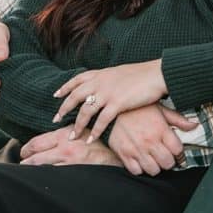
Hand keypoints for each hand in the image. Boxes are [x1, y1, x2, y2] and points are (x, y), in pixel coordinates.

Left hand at [19, 125, 123, 166]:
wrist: (118, 145)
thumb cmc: (99, 133)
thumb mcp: (82, 126)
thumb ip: (66, 129)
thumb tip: (52, 129)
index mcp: (64, 134)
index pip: (37, 142)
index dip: (27, 148)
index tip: (23, 151)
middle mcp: (65, 148)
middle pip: (36, 157)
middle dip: (26, 161)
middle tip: (22, 162)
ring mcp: (71, 161)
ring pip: (45, 168)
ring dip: (35, 170)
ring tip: (30, 170)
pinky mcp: (77, 171)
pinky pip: (57, 175)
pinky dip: (49, 175)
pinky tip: (47, 176)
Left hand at [53, 60, 167, 140]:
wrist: (156, 75)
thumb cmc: (142, 74)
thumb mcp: (120, 72)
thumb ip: (109, 79)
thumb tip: (104, 84)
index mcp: (101, 74)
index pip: (77, 79)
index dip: (65, 87)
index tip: (56, 95)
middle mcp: (100, 82)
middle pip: (75, 96)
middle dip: (64, 108)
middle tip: (56, 119)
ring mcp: (107, 93)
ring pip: (85, 111)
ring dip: (78, 125)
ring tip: (72, 136)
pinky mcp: (117, 104)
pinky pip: (101, 121)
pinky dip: (94, 131)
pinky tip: (90, 139)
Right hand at [108, 104, 197, 176]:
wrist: (113, 109)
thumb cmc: (139, 108)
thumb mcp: (161, 109)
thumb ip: (178, 119)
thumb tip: (195, 125)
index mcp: (161, 129)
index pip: (178, 150)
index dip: (180, 155)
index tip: (178, 155)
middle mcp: (150, 140)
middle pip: (167, 163)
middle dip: (169, 162)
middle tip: (165, 158)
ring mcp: (136, 148)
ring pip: (153, 170)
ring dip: (156, 167)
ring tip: (154, 160)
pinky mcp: (124, 154)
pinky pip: (136, 171)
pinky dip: (140, 169)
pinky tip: (141, 160)